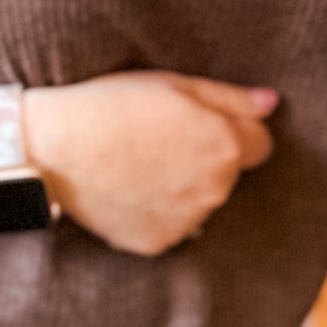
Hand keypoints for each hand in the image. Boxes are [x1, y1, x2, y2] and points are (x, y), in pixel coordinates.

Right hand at [22, 72, 277, 256]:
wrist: (54, 148)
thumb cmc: (112, 104)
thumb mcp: (174, 83)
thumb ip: (231, 98)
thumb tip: (272, 103)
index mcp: (226, 148)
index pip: (259, 144)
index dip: (230, 129)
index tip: (198, 123)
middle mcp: (215, 191)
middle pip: (227, 174)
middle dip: (206, 158)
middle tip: (159, 138)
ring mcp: (186, 222)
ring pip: (198, 202)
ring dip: (182, 187)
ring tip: (137, 163)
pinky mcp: (156, 243)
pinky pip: (169, 226)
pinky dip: (154, 211)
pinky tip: (126, 188)